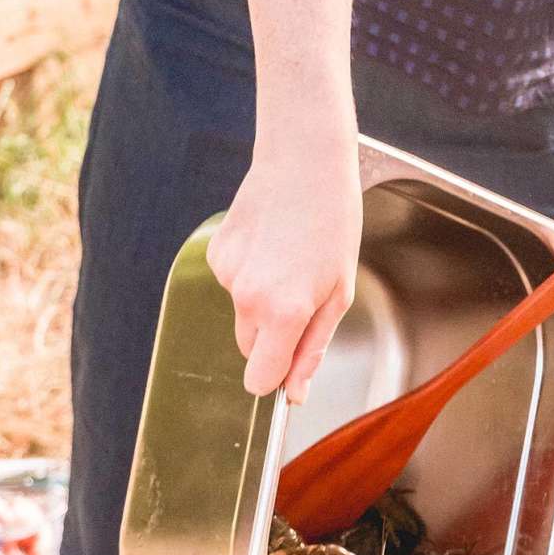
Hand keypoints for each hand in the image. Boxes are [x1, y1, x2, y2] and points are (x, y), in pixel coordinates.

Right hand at [207, 121, 361, 402]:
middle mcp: (247, 298)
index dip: (274, 379)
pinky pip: (232, 284)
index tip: (287, 370)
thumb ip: (313, 349)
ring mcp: (227, 274)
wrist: (304, 160)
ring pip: (241, 314)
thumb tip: (295, 394)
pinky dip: (249, 275)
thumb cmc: (332, 223)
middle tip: (302, 300)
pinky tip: (270, 244)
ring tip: (289, 261)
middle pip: (249, 349)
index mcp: (283, 313)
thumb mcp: (338, 294)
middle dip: (272, 339)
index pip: (258, 379)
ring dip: (262, 303)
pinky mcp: (215, 254)